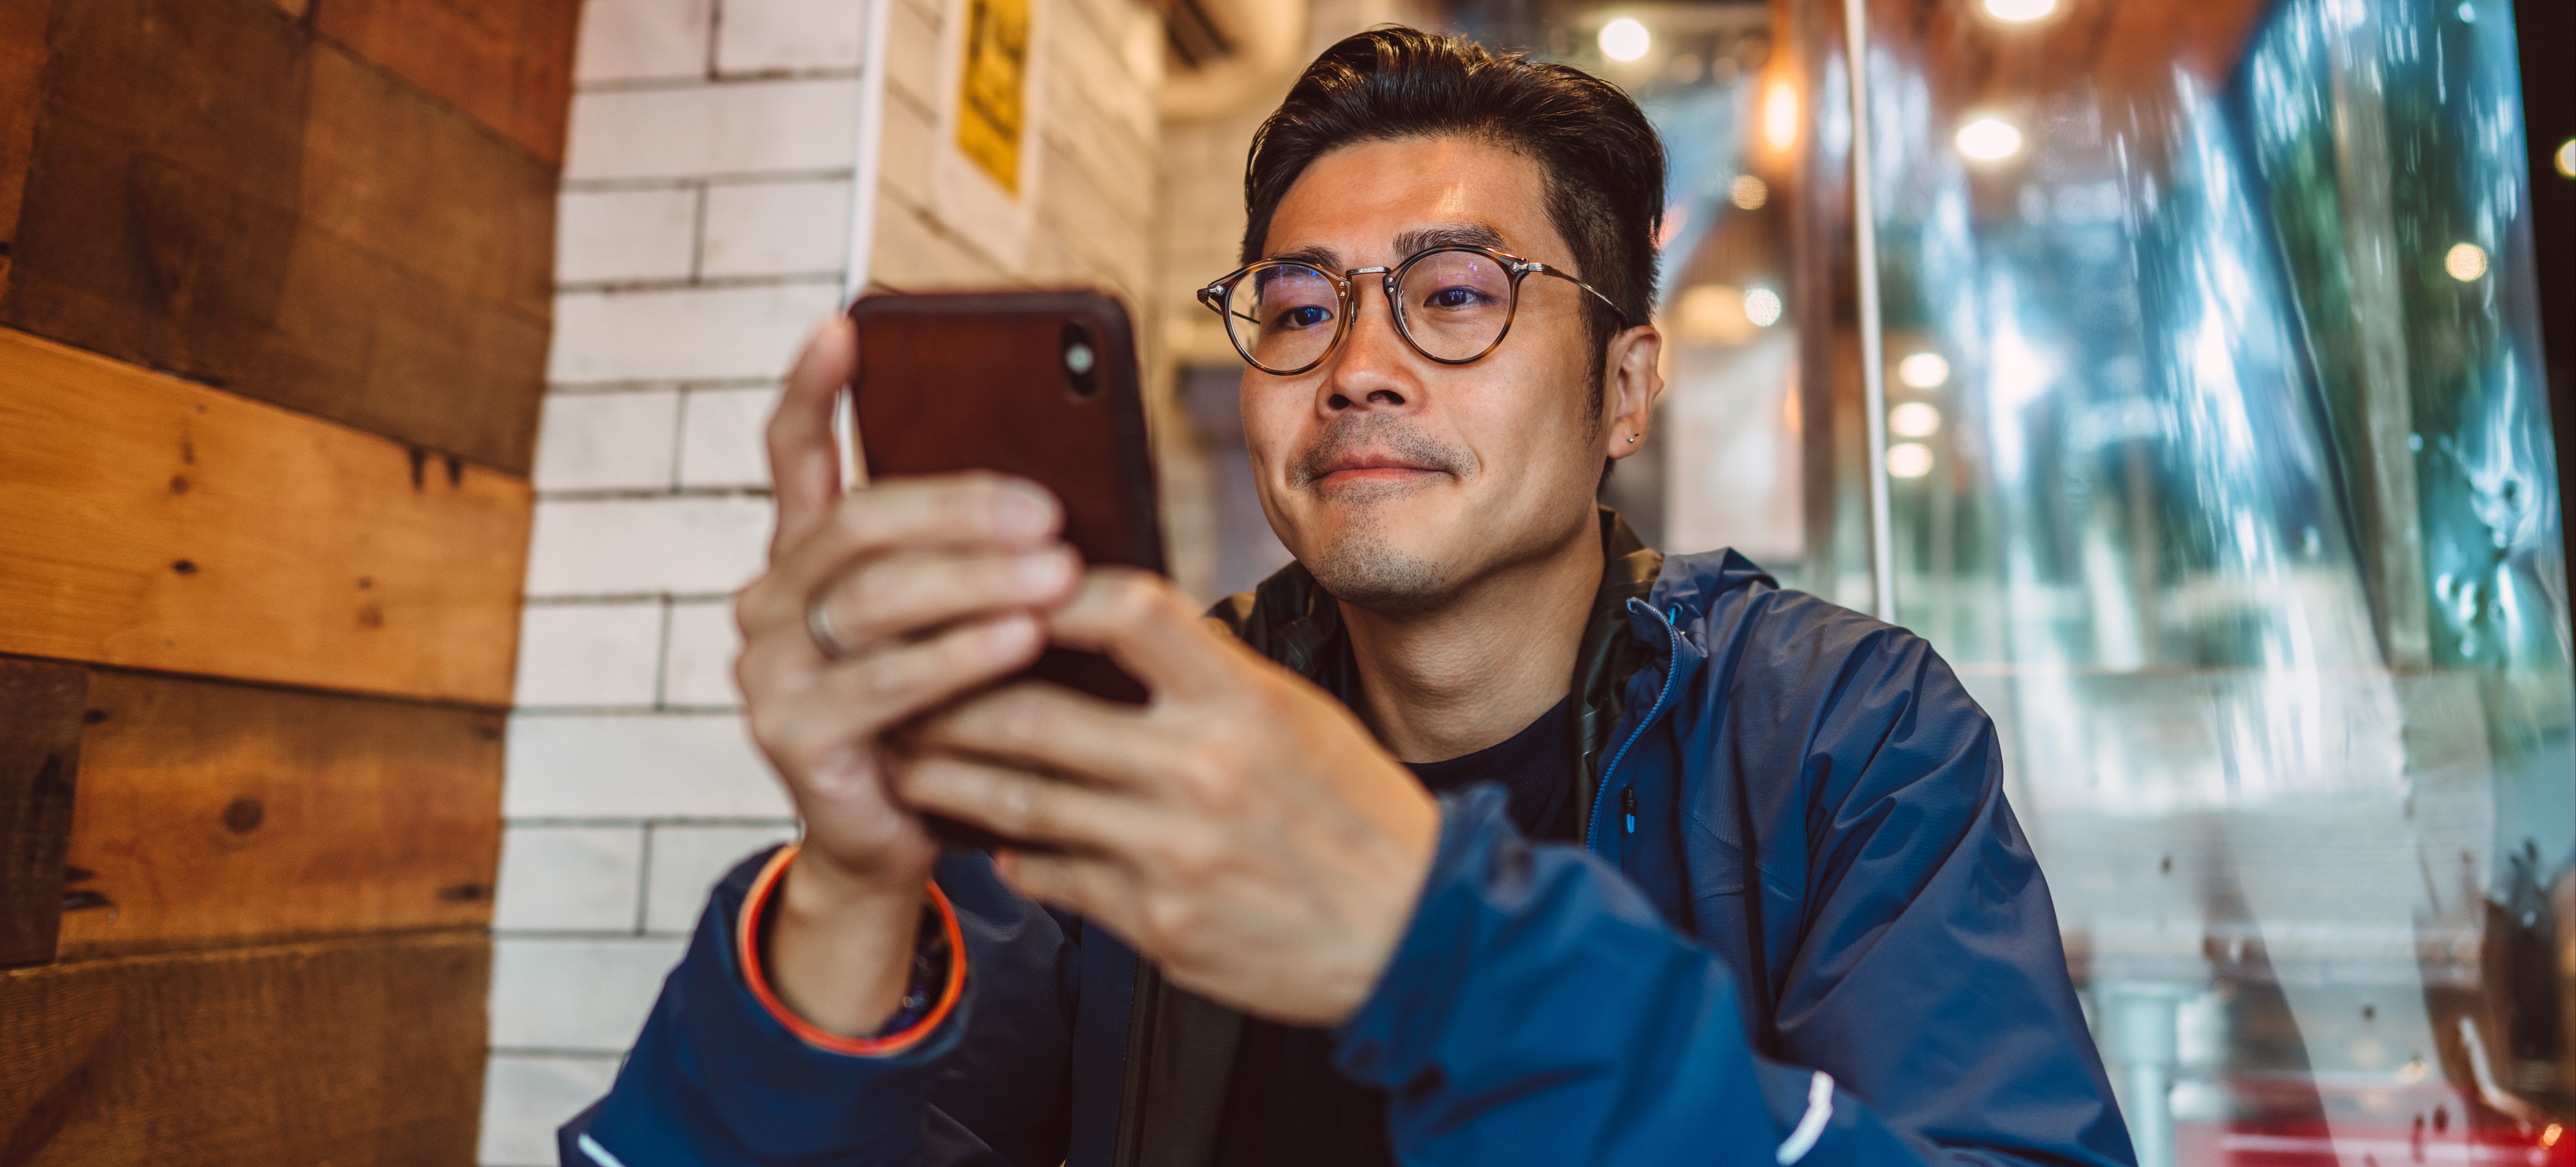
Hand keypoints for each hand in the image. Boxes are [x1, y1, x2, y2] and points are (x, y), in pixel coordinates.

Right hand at [732, 318, 1079, 1032]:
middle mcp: (768, 603)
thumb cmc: (946, 711)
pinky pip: (885, 681)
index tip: (845, 324)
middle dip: (958, 509)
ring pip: (875, 599)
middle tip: (1047, 508)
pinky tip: (1022, 639)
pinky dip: (959, 656)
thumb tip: (1050, 487)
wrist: (902, 834)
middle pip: (860, 526)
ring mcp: (769, 670)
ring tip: (1056, 569)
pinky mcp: (793, 737)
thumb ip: (968, 559)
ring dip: (974, 580)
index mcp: (801, 560)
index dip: (814, 390)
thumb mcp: (956, 620)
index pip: (792, 456)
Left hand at [891, 569, 1442, 1025]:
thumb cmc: (1355, 815)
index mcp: (1243, 704)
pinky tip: (988, 842)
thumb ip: (1206, 676)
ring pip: (1020, 804)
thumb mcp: (1295, 719)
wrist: (1414, 935)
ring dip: (946, 778)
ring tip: (904, 759)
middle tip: (895, 683)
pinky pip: (1054, 879)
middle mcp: (1201, 772)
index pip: (1125, 611)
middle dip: (947, 699)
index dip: (1047, 592)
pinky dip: (1011, 856)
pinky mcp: (1158, 926)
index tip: (998, 585)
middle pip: (1033, 716)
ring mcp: (1172, 855)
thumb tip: (1108, 624)